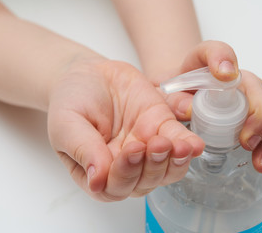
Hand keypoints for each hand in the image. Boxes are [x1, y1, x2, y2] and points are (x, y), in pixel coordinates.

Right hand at [47, 57, 204, 201]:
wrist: (89, 74)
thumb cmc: (72, 101)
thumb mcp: (66, 124)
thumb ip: (82, 151)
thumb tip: (97, 182)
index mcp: (98, 172)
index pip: (114, 187)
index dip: (125, 174)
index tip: (130, 150)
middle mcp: (125, 166)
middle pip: (144, 182)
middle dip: (152, 166)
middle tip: (154, 144)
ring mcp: (146, 148)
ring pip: (165, 169)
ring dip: (174, 161)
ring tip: (179, 146)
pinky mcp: (161, 127)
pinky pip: (178, 141)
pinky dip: (188, 144)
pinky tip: (195, 144)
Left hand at [150, 40, 261, 177]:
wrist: (178, 98)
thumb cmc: (172, 94)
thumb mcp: (162, 95)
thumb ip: (171, 98)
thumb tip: (188, 110)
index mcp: (207, 64)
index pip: (216, 51)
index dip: (223, 59)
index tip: (225, 74)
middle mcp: (235, 80)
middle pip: (256, 91)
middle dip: (258, 118)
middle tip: (247, 143)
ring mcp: (248, 99)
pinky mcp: (255, 118)